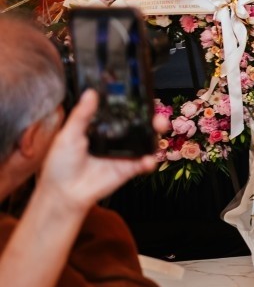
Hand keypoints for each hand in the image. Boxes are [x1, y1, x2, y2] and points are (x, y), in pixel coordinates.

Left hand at [37, 90, 157, 214]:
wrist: (63, 192)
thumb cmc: (61, 164)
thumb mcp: (68, 135)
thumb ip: (81, 115)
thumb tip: (90, 93)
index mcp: (102, 129)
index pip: (122, 114)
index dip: (135, 106)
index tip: (144, 97)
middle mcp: (116, 140)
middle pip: (140, 126)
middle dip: (153, 119)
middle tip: (157, 116)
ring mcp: (123, 155)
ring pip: (146, 143)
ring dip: (156, 136)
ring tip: (159, 128)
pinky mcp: (127, 170)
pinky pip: (143, 164)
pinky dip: (149, 161)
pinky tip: (148, 160)